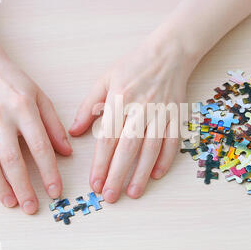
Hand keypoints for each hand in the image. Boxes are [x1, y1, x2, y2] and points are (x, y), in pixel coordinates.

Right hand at [0, 53, 71, 213]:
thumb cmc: (14, 82)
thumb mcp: (40, 98)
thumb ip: (54, 126)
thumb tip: (67, 152)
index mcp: (24, 109)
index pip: (40, 146)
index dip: (49, 172)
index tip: (55, 191)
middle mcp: (0, 117)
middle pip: (12, 159)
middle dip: (23, 187)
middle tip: (31, 207)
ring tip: (11, 202)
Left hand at [69, 34, 196, 201]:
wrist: (168, 53)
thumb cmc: (133, 66)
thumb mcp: (104, 80)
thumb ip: (88, 107)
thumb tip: (74, 133)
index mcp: (120, 100)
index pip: (107, 138)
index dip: (100, 163)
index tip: (94, 183)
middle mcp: (141, 108)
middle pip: (128, 147)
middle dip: (118, 174)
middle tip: (110, 196)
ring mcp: (161, 112)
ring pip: (151, 147)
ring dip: (142, 172)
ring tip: (133, 193)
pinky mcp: (176, 115)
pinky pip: (172, 141)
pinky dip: (167, 159)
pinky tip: (158, 175)